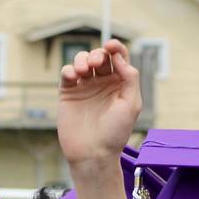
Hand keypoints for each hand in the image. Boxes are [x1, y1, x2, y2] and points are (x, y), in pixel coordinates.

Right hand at [58, 39, 141, 165]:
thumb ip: (129, 78)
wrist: (93, 152)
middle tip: (96, 64)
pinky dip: (69, 69)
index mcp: (121, 84)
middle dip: (98, 55)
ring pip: (82, 61)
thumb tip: (120, 57)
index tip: (111, 45)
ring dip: (83, 59)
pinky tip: (74, 77)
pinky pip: (67, 73)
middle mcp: (104, 83)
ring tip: (84, 71)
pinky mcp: (68, 93)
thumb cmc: (115, 131)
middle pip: (100, 57)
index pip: (119, 58)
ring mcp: (86, 87)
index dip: (116, 47)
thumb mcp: (131, 104)